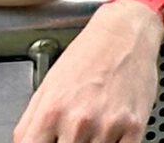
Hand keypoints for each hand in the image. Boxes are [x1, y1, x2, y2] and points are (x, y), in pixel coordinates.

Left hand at [12, 0, 161, 142]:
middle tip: (71, 133)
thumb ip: (29, 126)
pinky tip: (109, 134)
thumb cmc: (87, 55)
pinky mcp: (134, 127)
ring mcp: (107, 126)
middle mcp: (78, 121)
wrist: (126, 32)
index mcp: (52, 112)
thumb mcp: (47, 87)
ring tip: (92, 127)